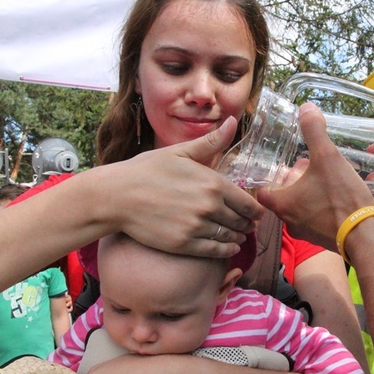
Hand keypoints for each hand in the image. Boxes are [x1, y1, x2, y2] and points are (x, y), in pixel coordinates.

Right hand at [101, 117, 264, 257]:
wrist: (117, 196)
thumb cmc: (147, 170)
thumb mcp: (181, 152)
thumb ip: (212, 142)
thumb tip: (233, 122)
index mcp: (213, 183)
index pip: (248, 202)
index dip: (255, 209)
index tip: (256, 212)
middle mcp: (209, 206)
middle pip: (241, 221)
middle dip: (247, 223)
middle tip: (249, 224)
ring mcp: (197, 227)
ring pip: (230, 236)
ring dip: (238, 236)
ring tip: (239, 235)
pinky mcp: (184, 244)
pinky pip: (215, 251)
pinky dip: (227, 250)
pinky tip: (230, 247)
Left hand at [258, 103, 373, 249]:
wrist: (365, 233)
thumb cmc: (340, 195)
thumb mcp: (327, 157)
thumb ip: (314, 131)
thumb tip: (306, 108)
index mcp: (282, 204)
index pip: (261, 191)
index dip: (267, 178)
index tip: (277, 168)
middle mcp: (288, 222)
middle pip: (281, 200)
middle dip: (291, 184)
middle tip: (304, 168)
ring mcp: (305, 233)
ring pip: (298, 210)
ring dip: (305, 196)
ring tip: (321, 180)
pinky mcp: (322, 239)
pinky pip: (314, 221)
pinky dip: (318, 208)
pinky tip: (334, 197)